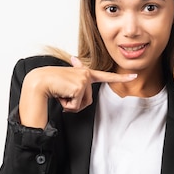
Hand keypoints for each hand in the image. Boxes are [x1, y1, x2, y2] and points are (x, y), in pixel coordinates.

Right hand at [19, 56, 136, 127]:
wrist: (39, 82)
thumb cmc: (50, 83)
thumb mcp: (67, 84)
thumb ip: (76, 86)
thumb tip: (75, 69)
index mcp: (85, 73)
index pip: (106, 76)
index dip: (121, 77)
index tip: (133, 76)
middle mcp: (87, 74)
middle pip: (88, 100)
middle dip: (75, 104)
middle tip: (63, 95)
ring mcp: (84, 80)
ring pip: (83, 104)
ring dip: (71, 105)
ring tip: (61, 94)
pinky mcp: (79, 87)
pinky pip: (76, 105)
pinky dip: (67, 105)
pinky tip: (60, 94)